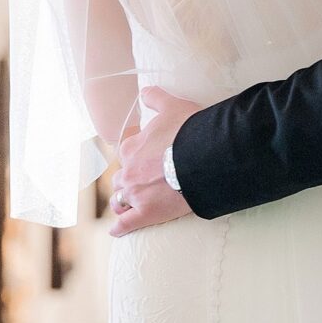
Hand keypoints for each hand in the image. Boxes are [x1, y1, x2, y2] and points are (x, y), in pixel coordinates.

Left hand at [109, 87, 198, 236]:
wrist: (204, 156)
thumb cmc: (190, 129)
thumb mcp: (173, 106)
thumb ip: (156, 97)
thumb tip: (145, 92)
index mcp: (132, 147)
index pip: (126, 154)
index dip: (137, 156)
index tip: (148, 159)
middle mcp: (128, 171)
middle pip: (121, 179)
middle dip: (129, 181)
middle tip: (144, 182)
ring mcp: (135, 194)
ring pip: (120, 200)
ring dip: (124, 202)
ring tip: (131, 205)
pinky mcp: (146, 213)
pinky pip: (125, 224)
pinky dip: (119, 228)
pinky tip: (117, 230)